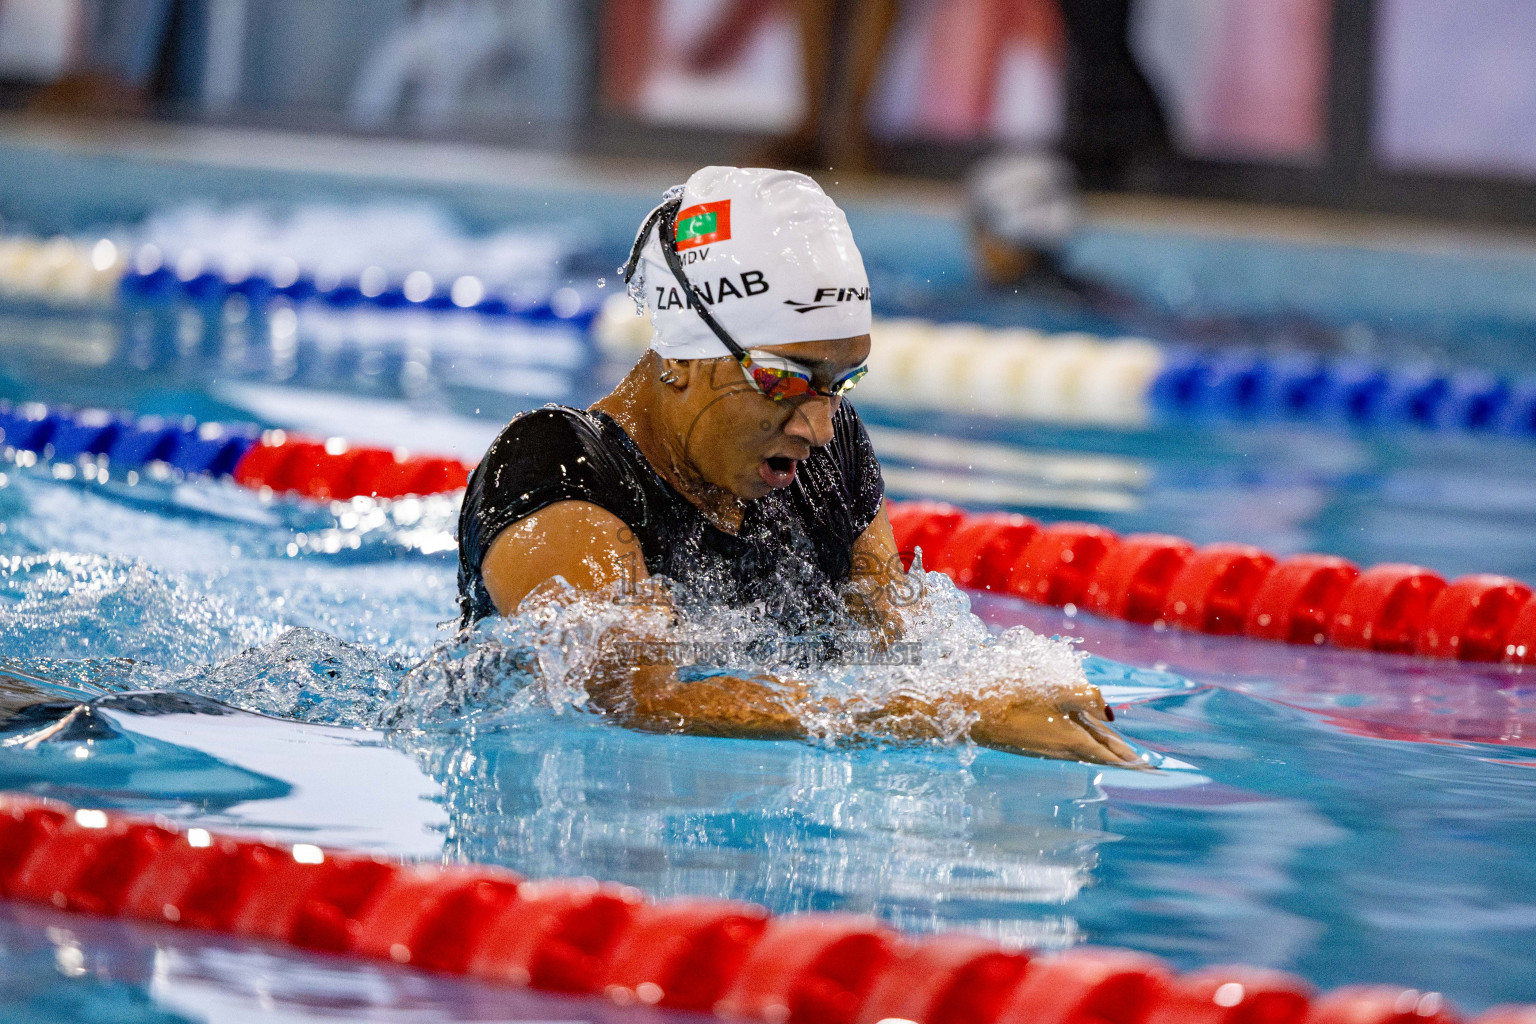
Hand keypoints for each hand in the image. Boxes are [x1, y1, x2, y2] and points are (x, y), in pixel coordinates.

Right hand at [970, 682, 1141, 765]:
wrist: (973, 716)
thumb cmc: (1014, 699)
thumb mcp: (1056, 690)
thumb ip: (1088, 697)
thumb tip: (1110, 713)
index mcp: (1073, 740)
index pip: (1113, 755)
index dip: (1134, 762)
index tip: (1154, 771)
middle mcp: (1064, 749)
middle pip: (1101, 752)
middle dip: (1123, 757)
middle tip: (1144, 765)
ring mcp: (1049, 748)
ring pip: (1087, 749)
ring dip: (1106, 751)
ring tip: (1121, 753)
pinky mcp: (1036, 742)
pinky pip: (1071, 745)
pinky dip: (1087, 744)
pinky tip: (1084, 738)